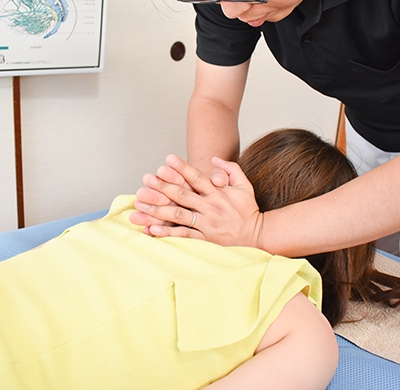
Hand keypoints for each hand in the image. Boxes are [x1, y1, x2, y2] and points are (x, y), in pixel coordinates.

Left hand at [135, 154, 263, 248]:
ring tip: (141, 204)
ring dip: (158, 209)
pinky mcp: (206, 239)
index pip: (196, 177)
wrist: (258, 234)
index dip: (181, 168)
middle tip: (146, 179)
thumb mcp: (244, 184)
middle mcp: (210, 206)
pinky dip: (169, 232)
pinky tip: (152, 229)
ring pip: (178, 215)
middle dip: (162, 186)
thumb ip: (230, 169)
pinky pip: (184, 235)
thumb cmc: (248, 209)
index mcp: (217, 192)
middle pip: (182, 195)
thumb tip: (214, 159)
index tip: (166, 160)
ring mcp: (207, 224)